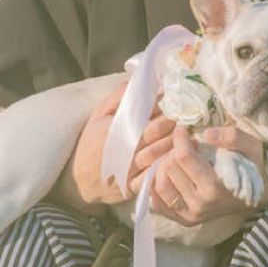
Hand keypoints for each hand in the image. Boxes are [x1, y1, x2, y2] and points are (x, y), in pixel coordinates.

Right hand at [55, 82, 175, 212]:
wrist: (79, 181)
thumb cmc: (89, 145)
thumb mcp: (97, 116)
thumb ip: (117, 97)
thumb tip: (138, 80)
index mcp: (117, 130)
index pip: (150, 116)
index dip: (167, 108)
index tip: (177, 101)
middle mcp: (126, 150)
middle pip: (160, 133)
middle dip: (176, 123)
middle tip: (188, 115)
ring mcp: (132, 170)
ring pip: (162, 153)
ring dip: (177, 142)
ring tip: (187, 134)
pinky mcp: (135, 186)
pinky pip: (156, 175)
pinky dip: (168, 166)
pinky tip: (177, 158)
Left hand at [136, 126, 265, 225]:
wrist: (258, 194)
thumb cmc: (253, 166)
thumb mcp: (251, 146)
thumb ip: (233, 137)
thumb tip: (207, 134)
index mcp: (214, 188)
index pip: (183, 157)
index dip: (180, 138)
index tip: (183, 129)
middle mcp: (200, 205)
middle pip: (168, 169)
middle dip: (173, 151)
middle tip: (185, 146)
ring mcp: (190, 215)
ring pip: (159, 185)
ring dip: (164, 167)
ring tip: (177, 159)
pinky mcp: (184, 220)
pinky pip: (157, 203)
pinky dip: (158, 186)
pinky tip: (171, 174)